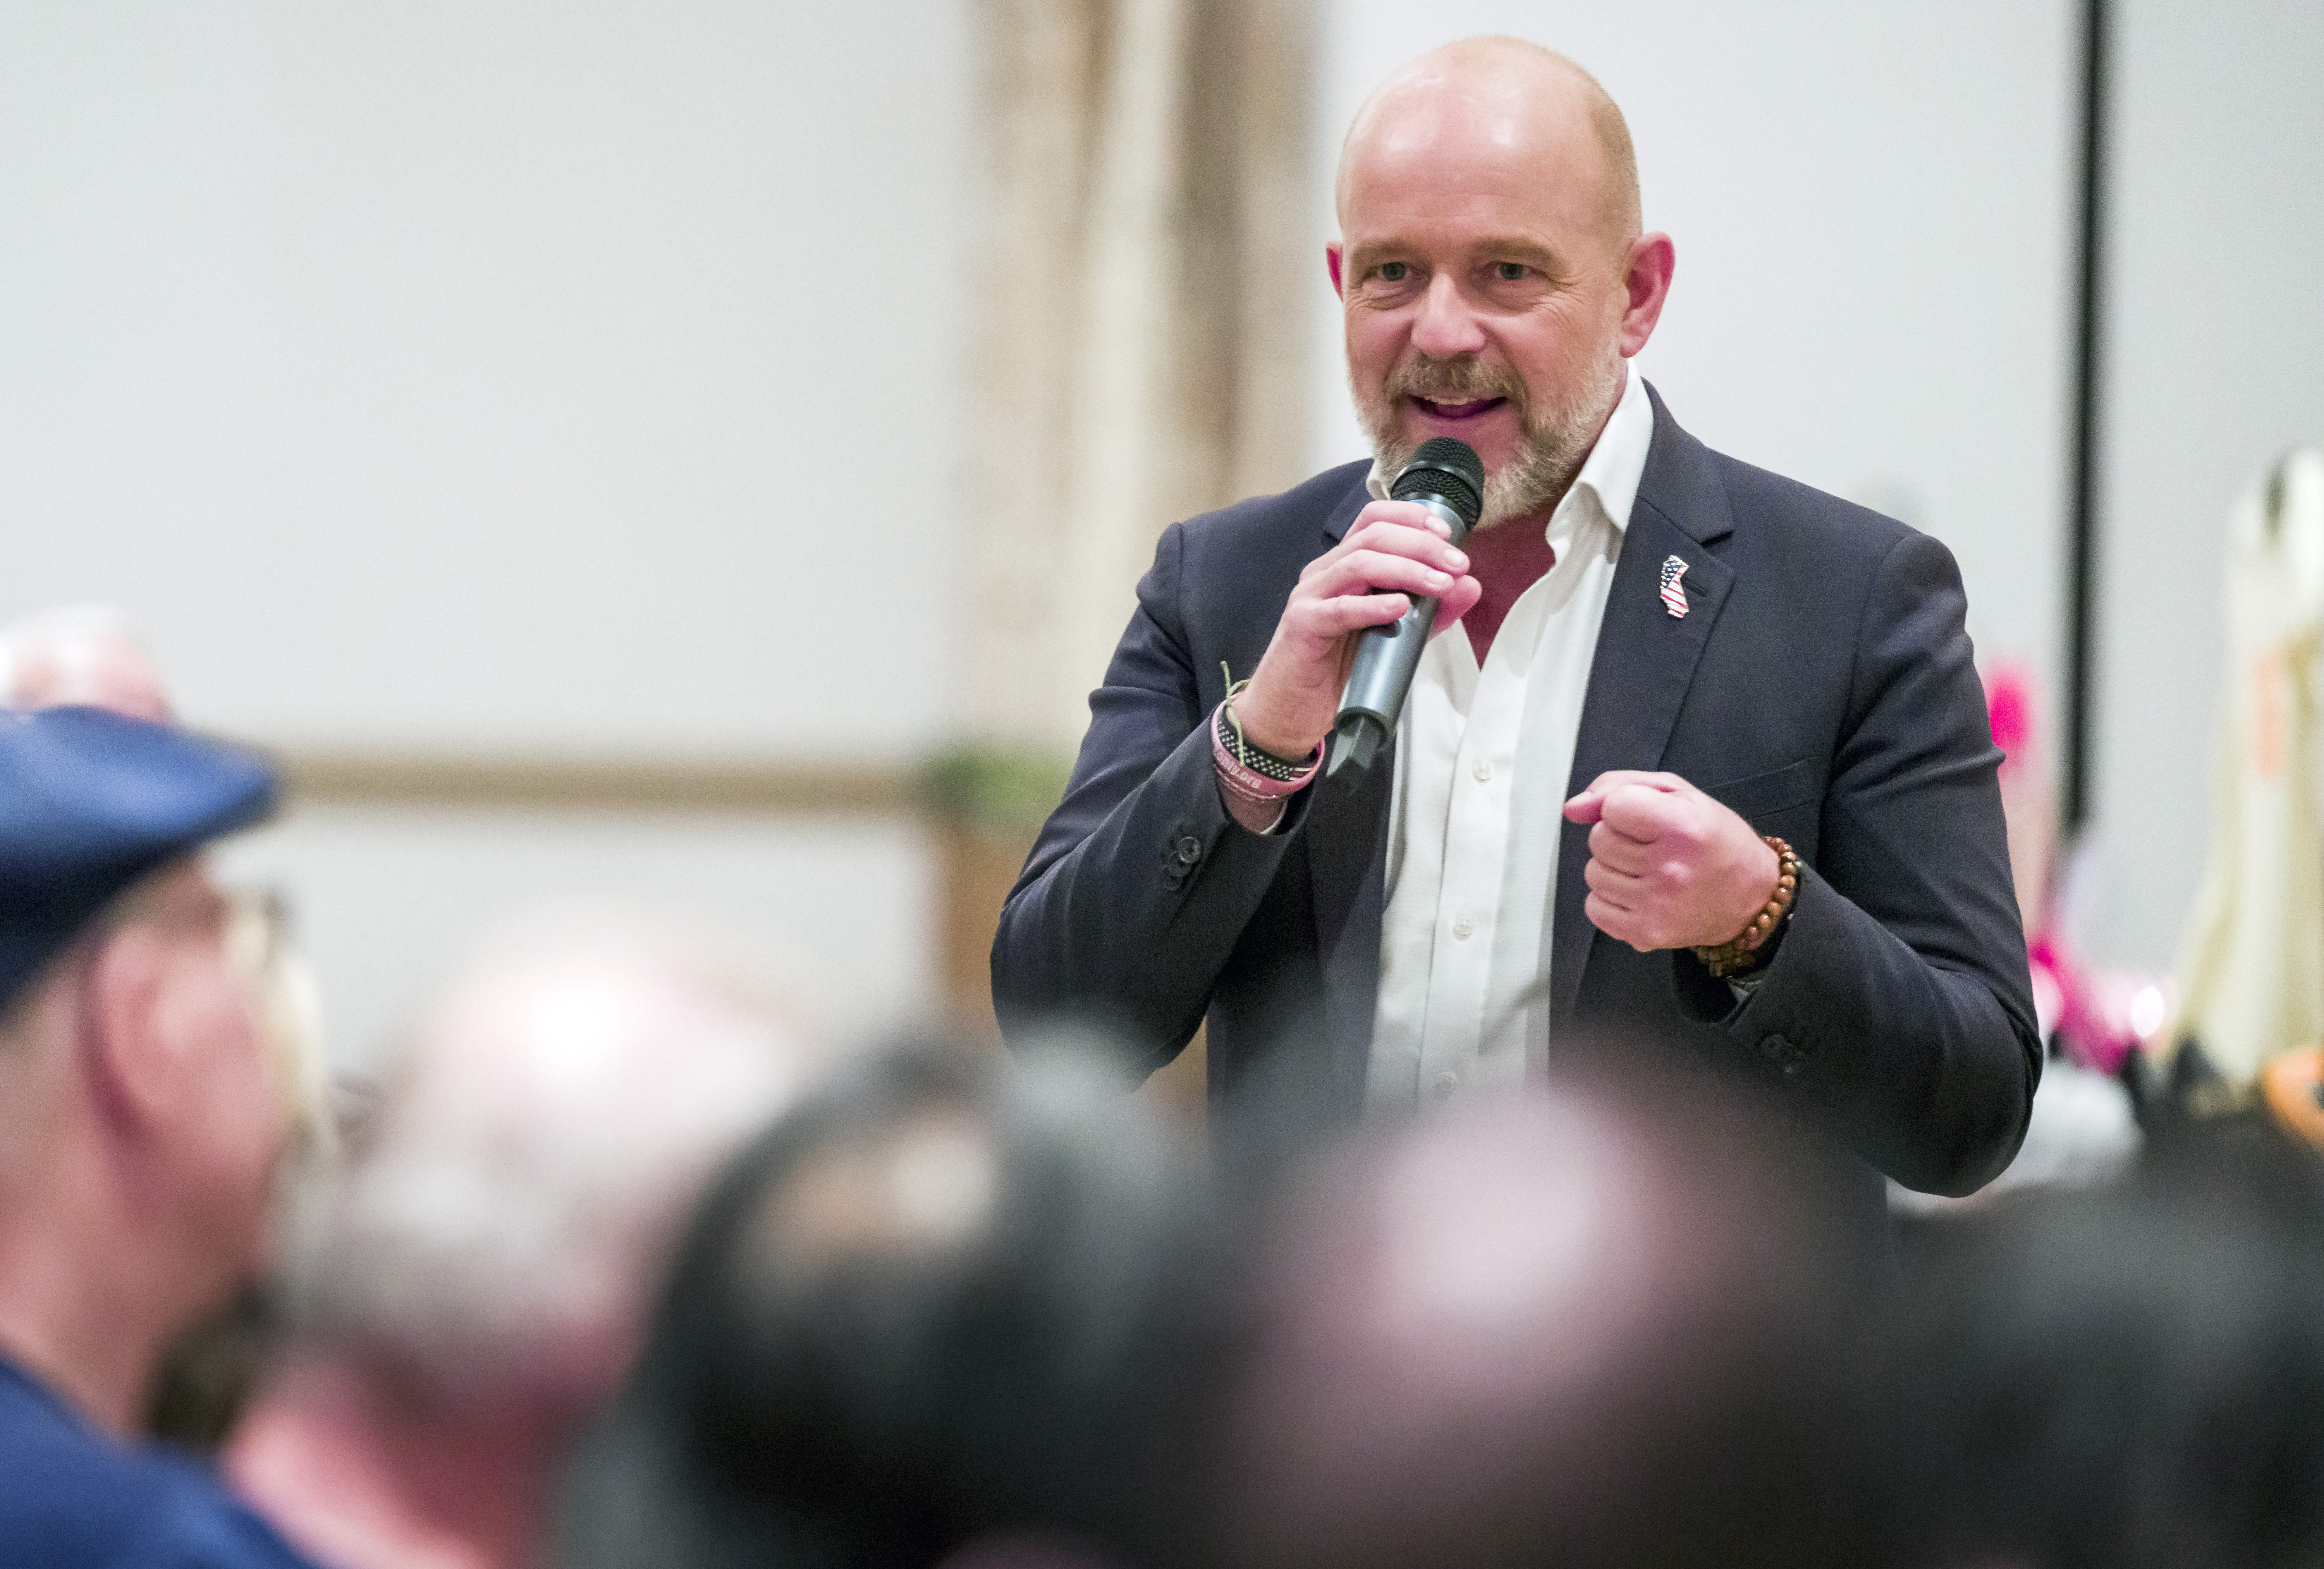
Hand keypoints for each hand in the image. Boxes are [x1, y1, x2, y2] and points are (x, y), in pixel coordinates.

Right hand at [1231, 501, 1481, 758]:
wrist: (1291, 710)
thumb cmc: (1337, 669)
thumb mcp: (1395, 635)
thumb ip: (1430, 612)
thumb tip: (1469, 586)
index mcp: (1344, 566)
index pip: (1374, 519)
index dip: (1412, 517)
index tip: (1447, 533)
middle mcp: (1325, 572)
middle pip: (1373, 535)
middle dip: (1421, 545)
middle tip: (1456, 564)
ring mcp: (1311, 596)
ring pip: (1359, 564)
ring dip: (1406, 570)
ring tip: (1439, 586)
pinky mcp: (1303, 625)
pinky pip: (1339, 608)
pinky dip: (1372, 606)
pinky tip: (1400, 607)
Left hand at [1562, 771, 1778, 952]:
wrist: (1751, 897)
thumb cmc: (1714, 838)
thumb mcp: (1678, 794)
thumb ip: (1619, 787)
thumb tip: (1572, 808)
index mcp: (1683, 827)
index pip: (1613, 806)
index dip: (1624, 807)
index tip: (1648, 817)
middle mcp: (1671, 869)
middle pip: (1599, 840)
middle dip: (1617, 836)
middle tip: (1651, 845)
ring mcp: (1657, 905)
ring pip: (1593, 873)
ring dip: (1613, 868)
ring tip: (1648, 869)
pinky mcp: (1646, 933)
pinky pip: (1594, 907)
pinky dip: (1610, 899)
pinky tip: (1640, 893)